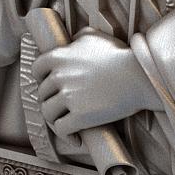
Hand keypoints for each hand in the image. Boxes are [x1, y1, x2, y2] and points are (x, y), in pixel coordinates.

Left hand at [33, 29, 158, 136]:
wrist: (138, 77)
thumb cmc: (119, 56)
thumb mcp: (96, 37)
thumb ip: (78, 37)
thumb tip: (71, 40)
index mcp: (60, 57)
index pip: (37, 69)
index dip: (42, 78)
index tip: (51, 85)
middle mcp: (59, 76)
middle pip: (43, 94)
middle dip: (52, 100)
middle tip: (64, 106)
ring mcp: (68, 97)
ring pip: (48, 113)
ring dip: (56, 119)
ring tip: (67, 122)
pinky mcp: (78, 117)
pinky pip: (61, 129)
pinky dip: (66, 136)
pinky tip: (76, 137)